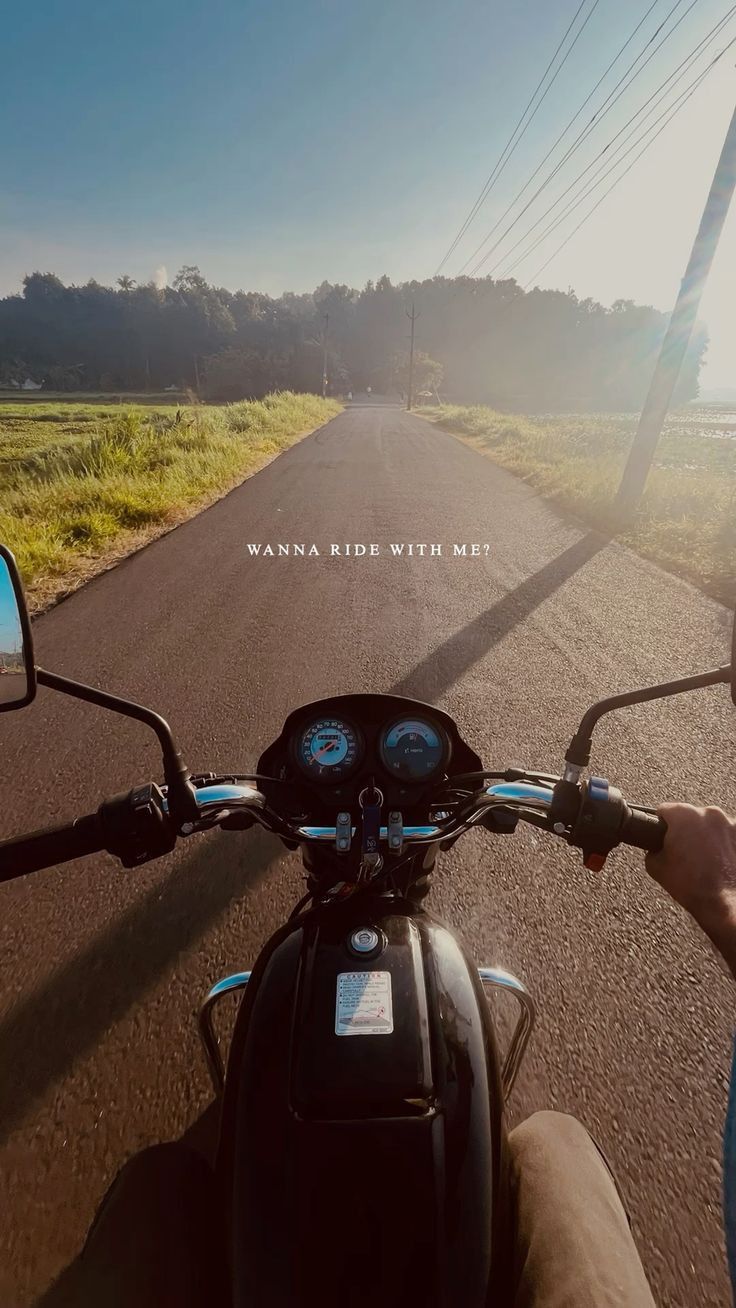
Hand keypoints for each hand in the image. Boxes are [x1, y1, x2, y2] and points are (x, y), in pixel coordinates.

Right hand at [646, 803, 735, 977]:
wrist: (723, 904)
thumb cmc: (693, 886)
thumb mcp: (655, 867)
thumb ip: (652, 849)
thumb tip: (656, 848)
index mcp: (683, 815)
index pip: (664, 810)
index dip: (660, 825)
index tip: (662, 834)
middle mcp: (709, 814)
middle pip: (690, 817)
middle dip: (686, 832)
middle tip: (684, 854)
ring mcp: (730, 823)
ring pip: (711, 826)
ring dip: (707, 838)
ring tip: (704, 861)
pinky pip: (728, 835)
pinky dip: (724, 845)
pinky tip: (719, 862)